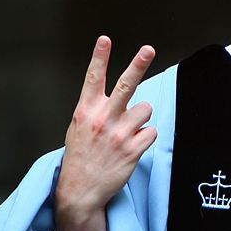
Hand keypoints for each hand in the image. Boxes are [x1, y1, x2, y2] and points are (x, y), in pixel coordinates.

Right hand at [54, 40, 156, 230]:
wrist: (80, 191)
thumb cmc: (80, 156)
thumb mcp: (79, 128)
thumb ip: (96, 109)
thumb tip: (119, 95)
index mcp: (86, 111)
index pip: (94, 79)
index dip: (99, 57)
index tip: (105, 39)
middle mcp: (102, 120)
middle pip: (125, 86)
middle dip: (138, 65)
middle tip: (148, 49)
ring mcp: (118, 135)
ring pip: (145, 109)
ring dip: (141, 117)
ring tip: (128, 131)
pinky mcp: (132, 150)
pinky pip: (151, 132)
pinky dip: (145, 137)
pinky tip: (132, 146)